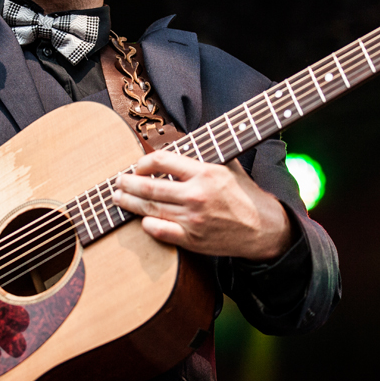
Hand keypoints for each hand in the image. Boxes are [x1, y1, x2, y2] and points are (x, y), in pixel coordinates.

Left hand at [112, 151, 291, 260]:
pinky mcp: (193, 240)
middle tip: (117, 181)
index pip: (162, 161)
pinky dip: (148, 226)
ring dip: (130, 203)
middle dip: (127, 184)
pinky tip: (141, 220)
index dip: (143, 162)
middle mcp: (196, 195)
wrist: (262, 229)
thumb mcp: (228, 165)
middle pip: (150, 188)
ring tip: (118, 198)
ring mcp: (193, 219)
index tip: (137, 165)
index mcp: (205, 172)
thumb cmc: (244, 194)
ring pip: (151, 210)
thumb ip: (204, 154)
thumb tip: (179, 140)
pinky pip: (161, 232)